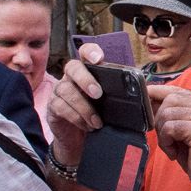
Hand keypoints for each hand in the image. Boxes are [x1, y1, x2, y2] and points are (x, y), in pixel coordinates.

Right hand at [46, 45, 108, 167]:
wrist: (79, 139)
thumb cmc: (96, 115)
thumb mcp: (108, 103)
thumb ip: (116, 93)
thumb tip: (137, 90)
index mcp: (87, 71)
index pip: (85, 52)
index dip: (90, 52)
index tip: (99, 59)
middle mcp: (71, 77)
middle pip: (72, 67)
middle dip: (85, 79)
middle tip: (98, 94)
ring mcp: (59, 91)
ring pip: (66, 89)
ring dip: (83, 106)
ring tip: (97, 121)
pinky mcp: (53, 106)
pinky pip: (61, 107)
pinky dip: (76, 117)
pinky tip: (87, 125)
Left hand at [151, 85, 190, 190]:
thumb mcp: (184, 132)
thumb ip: (173, 115)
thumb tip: (149, 99)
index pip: (177, 90)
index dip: (158, 92)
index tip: (144, 96)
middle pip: (170, 99)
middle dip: (159, 119)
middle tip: (165, 139)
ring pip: (168, 113)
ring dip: (162, 134)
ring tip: (170, 147)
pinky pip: (170, 128)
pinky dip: (166, 141)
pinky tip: (173, 153)